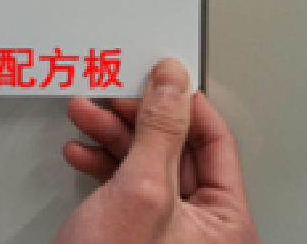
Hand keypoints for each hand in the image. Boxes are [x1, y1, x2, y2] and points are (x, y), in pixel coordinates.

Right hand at [54, 59, 260, 243]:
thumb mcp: (141, 192)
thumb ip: (160, 132)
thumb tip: (173, 82)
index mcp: (225, 225)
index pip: (216, 143)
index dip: (187, 105)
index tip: (161, 78)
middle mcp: (201, 230)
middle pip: (175, 149)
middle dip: (136, 118)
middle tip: (115, 95)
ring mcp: (165, 233)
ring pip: (145, 163)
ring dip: (113, 136)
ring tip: (87, 114)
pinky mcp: (133, 234)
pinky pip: (124, 185)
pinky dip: (102, 164)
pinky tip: (81, 150)